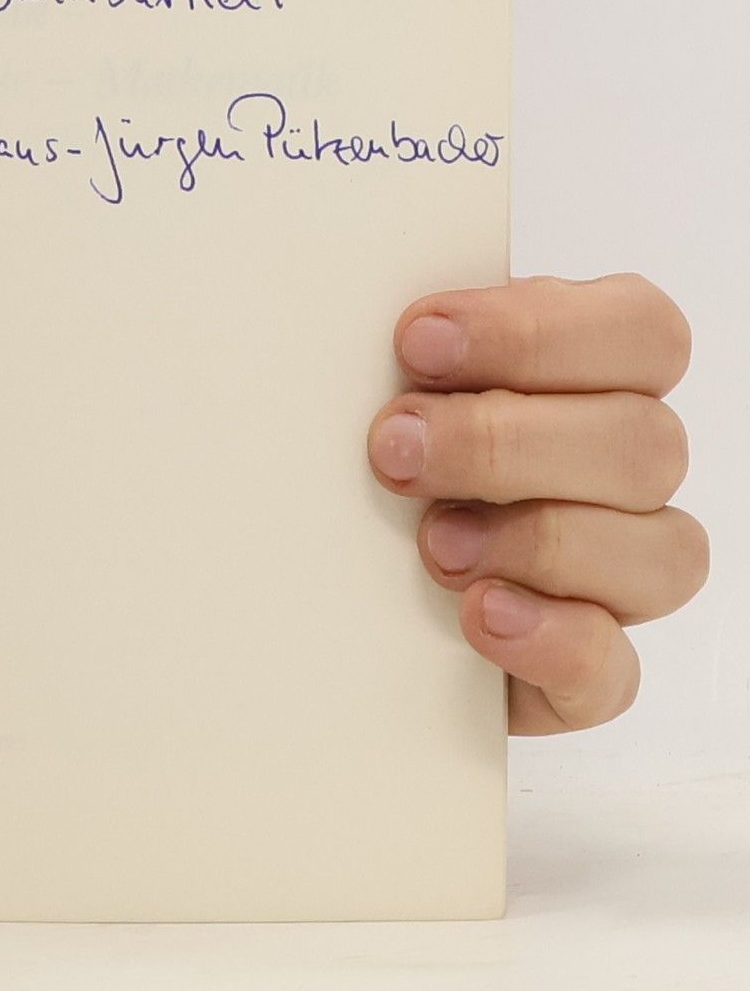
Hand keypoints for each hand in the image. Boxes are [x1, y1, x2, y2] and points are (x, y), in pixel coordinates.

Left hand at [367, 273, 702, 733]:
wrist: (331, 585)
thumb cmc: (374, 448)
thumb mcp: (377, 381)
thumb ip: (405, 349)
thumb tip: (372, 317)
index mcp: (595, 375)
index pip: (640, 332)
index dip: (536, 333)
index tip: (416, 342)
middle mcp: (626, 471)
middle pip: (643, 443)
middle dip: (505, 442)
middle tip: (394, 450)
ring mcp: (620, 575)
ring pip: (660, 554)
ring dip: (536, 541)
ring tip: (432, 543)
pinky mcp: (587, 673)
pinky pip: (613, 669)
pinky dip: (551, 640)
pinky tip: (480, 614)